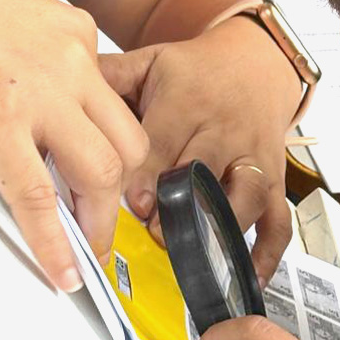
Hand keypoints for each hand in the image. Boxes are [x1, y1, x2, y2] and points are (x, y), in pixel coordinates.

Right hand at [0, 0, 148, 290]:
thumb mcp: (7, 14)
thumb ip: (37, 56)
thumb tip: (42, 106)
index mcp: (73, 32)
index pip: (117, 105)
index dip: (117, 154)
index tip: (108, 184)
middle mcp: (70, 58)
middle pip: (128, 143)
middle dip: (123, 194)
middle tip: (105, 223)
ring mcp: (38, 89)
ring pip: (101, 172)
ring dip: (98, 222)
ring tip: (87, 250)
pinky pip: (38, 196)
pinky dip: (52, 242)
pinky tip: (59, 269)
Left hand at [99, 16, 300, 282]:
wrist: (258, 62)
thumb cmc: (197, 71)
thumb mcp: (152, 62)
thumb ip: (110, 79)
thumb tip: (61, 89)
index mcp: (187, 102)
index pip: (163, 142)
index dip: (146, 175)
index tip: (129, 203)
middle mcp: (225, 130)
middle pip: (203, 171)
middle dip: (180, 205)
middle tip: (156, 234)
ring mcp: (254, 157)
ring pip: (247, 195)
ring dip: (221, 228)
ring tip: (196, 256)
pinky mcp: (276, 180)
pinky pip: (278, 219)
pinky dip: (267, 252)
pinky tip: (249, 277)